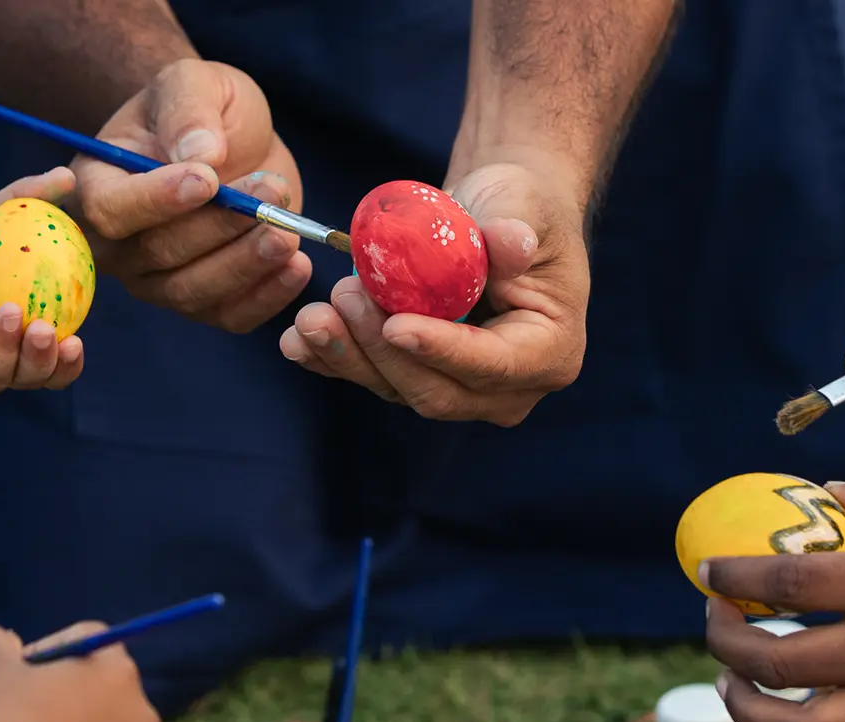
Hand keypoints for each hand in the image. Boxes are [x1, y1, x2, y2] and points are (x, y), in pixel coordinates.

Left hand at [0, 168, 86, 391]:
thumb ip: (21, 200)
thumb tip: (66, 176)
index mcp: (11, 335)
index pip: (48, 361)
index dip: (67, 360)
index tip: (78, 339)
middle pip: (28, 378)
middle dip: (44, 363)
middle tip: (48, 330)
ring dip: (10, 353)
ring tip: (12, 313)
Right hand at [73, 59, 312, 332]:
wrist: (229, 138)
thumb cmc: (198, 109)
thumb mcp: (192, 83)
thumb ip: (189, 111)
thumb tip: (202, 155)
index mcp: (96, 185)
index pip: (111, 210)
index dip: (158, 199)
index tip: (209, 178)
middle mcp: (116, 245)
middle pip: (158, 254)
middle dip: (220, 226)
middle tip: (271, 193)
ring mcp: (156, 281)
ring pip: (194, 290)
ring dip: (246, 262)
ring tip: (289, 231)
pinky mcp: (203, 301)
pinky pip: (229, 315)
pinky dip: (266, 297)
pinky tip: (297, 266)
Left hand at [279, 158, 587, 424]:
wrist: (497, 214)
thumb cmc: (520, 206)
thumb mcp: (526, 206)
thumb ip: (516, 228)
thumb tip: (512, 243)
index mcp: (548, 354)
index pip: (490, 364)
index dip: (442, 349)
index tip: (395, 324)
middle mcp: (505, 389)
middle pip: (436, 392)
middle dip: (383, 353)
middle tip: (344, 297)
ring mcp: (459, 390)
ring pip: (396, 389)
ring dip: (349, 356)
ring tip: (312, 314)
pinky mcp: (416, 378)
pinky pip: (372, 376)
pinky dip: (333, 360)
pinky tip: (296, 342)